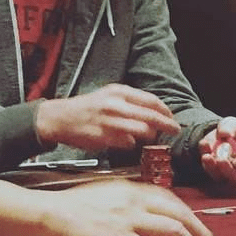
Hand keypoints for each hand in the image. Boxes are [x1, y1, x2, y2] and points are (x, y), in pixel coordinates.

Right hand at [0, 180, 222, 235]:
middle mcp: (136, 199)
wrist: (44, 216)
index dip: (190, 216)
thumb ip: (122, 206)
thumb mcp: (100, 198)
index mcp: (131, 188)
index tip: (199, 228)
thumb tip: (137, 221)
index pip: (171, 199)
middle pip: (181, 214)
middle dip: (202, 233)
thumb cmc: (64, 211)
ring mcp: (130, 218)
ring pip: (176, 232)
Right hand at [36, 84, 180, 149]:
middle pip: (151, 116)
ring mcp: (110, 122)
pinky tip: (127, 141)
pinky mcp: (104, 137)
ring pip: (142, 130)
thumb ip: (131, 101)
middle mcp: (116, 105)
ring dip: (149, 135)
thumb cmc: (89, 107)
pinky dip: (131, 143)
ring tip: (149, 136)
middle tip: (175, 130)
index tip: (172, 117)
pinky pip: (128, 142)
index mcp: (119, 92)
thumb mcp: (110, 95)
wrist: (61, 118)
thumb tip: (154, 112)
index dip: (165, 110)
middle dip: (166, 124)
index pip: (151, 100)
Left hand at [198, 117, 235, 184]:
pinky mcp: (212, 170)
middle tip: (221, 159)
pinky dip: (204, 160)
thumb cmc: (233, 130)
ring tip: (207, 155)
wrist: (219, 133)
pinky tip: (204, 145)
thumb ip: (231, 127)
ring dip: (212, 168)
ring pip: (220, 177)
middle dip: (228, 171)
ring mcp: (225, 172)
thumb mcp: (234, 123)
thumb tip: (226, 134)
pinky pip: (208, 169)